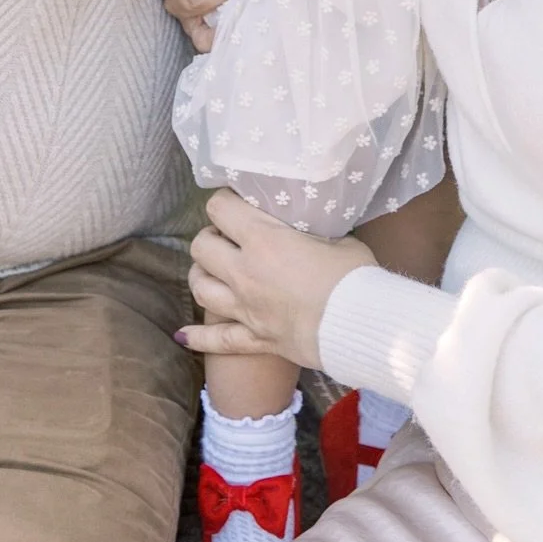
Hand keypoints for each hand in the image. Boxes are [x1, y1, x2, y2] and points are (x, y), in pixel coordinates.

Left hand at [178, 190, 376, 369]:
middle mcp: (245, 272)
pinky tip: (182, 335)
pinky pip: (217, 340)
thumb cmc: (354, 277)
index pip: (221, 208)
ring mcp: (246, 308)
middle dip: (210, 237)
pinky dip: (198, 337)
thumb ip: (312, 233)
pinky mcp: (255, 339)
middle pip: (202, 248)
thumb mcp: (337, 239)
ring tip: (211, 270)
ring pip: (201, 289)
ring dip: (202, 276)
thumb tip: (311, 231)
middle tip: (228, 236)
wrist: (360, 327)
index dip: (225, 201)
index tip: (236, 201)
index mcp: (263, 240)